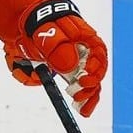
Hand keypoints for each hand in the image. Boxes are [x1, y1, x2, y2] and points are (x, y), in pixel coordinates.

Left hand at [8, 0, 107, 116]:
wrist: (34, 23)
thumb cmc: (42, 24)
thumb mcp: (46, 32)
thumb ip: (57, 47)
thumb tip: (69, 67)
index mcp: (86, 37)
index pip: (98, 55)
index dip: (94, 70)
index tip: (82, 80)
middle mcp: (87, 51)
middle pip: (97, 71)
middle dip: (90, 86)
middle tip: (77, 95)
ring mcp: (81, 61)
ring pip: (92, 81)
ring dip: (89, 96)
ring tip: (81, 109)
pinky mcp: (73, 71)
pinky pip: (83, 86)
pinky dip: (84, 97)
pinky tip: (82, 109)